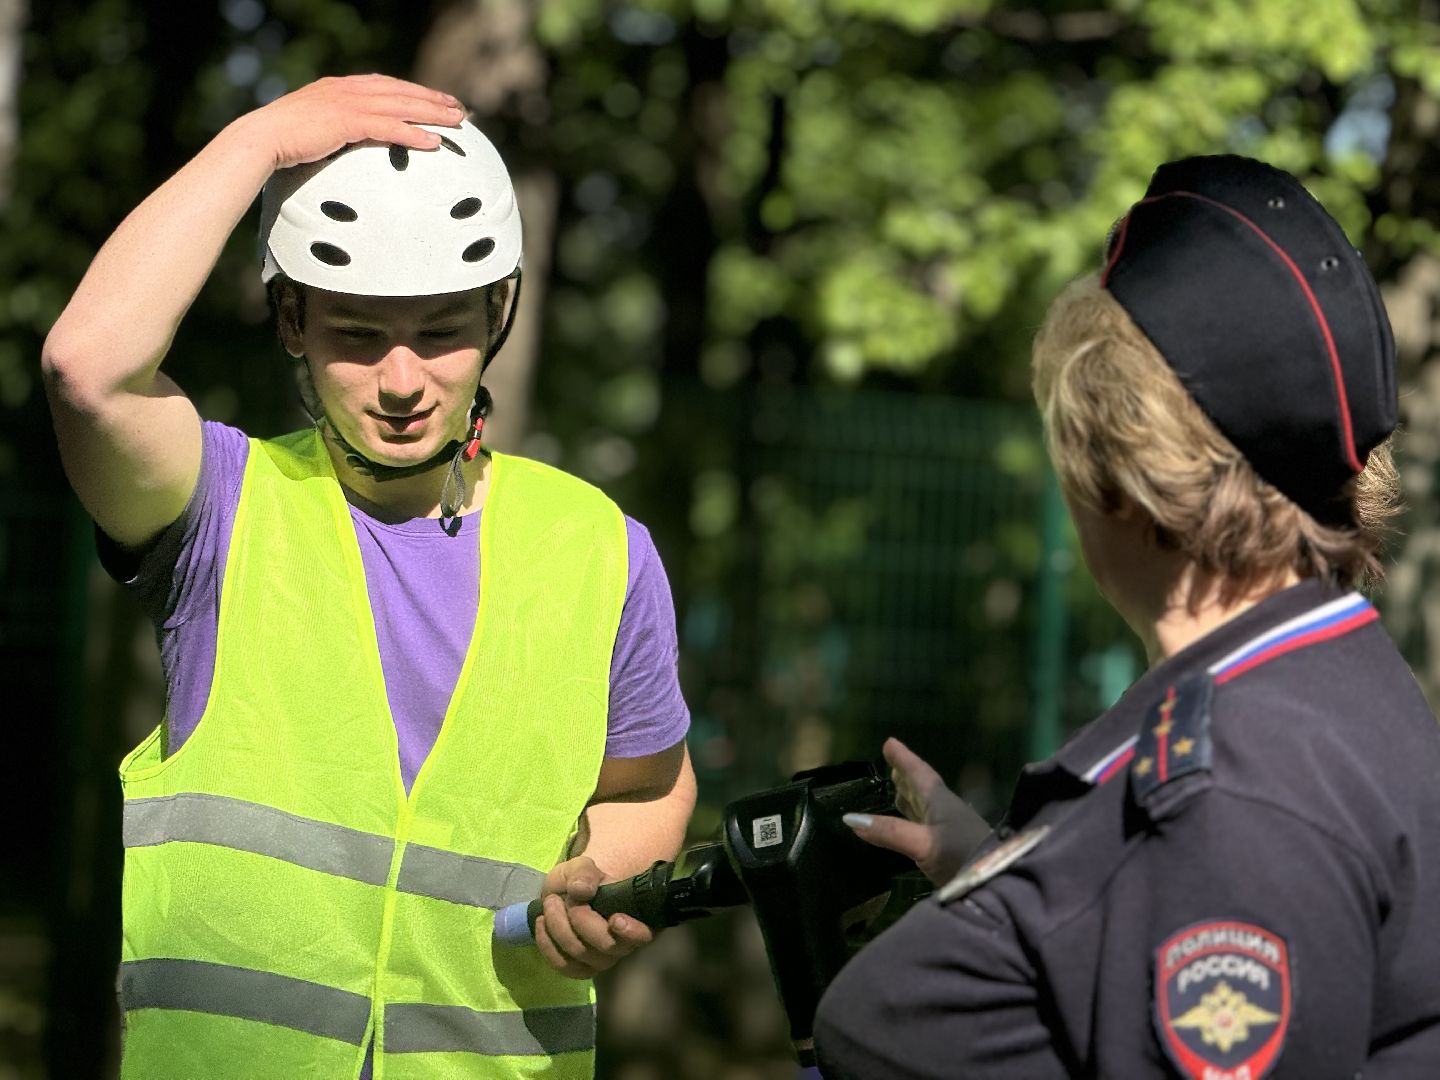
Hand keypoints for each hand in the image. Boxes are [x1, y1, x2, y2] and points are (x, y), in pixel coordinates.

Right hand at [243, 74, 464, 170]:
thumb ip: (331, 129)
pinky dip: (413, 133)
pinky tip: (434, 143)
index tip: (433, 98)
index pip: (383, 85)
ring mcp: (347, 103)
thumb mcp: (311, 128)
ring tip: (457, 122)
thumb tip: (341, 145)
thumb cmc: (280, 140)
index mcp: (338, 88)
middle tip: (458, 108)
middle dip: (431, 98)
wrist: (261, 138)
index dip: (411, 91)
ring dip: (432, 113)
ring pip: (400, 105)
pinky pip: (390, 127)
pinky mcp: (348, 121)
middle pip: (399, 90)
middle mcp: (346, 90)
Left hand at [533, 855, 653, 979]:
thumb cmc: (584, 880)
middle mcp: (621, 946)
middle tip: (566, 897)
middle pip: (605, 946)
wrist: (569, 893)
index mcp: (634, 919)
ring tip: (550, 903)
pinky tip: (541, 923)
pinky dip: (547, 944)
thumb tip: (581, 890)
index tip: (615, 918)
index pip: (642, 935)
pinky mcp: (579, 968)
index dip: (631, 932)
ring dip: (559, 928)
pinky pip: (563, 965)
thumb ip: (584, 873)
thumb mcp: (583, 867)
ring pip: (580, 955)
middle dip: (580, 920)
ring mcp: (600, 960)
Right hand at [844, 737, 991, 884]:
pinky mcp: (951, 851)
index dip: (904, 759)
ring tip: (898, 792)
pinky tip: (911, 830)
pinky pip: (926, 826)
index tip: (889, 742)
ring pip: (926, 808)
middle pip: (923, 790)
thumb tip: (850, 818)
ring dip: (910, 798)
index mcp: (940, 802)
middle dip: (907, 778)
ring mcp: (951, 832)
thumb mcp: (923, 844)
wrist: (1000, 882)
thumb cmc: (962, 856)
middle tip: (892, 767)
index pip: (919, 774)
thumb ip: (890, 832)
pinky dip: (913, 821)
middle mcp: (946, 812)